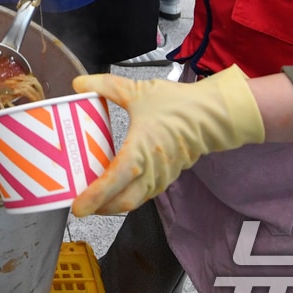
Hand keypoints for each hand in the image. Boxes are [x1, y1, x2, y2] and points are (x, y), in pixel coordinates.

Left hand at [70, 66, 265, 215]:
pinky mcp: (168, 175)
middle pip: (122, 202)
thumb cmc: (179, 105)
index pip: (113, 182)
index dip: (94, 197)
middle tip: (80, 204)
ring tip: (95, 195)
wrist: (214, 115)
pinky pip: (145, 192)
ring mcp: (162, 176)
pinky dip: (128, 194)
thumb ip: (105, 86)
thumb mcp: (137, 91)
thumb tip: (79, 84)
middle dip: (99, 207)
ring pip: (135, 200)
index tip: (77, 208)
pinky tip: (118, 184)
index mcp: (140, 152)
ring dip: (114, 203)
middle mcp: (152, 171)